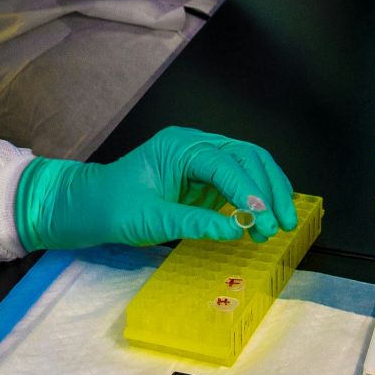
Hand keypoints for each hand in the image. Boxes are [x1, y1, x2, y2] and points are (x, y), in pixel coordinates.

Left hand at [14, 127, 297, 250]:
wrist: (91, 206)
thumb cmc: (114, 208)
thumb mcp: (151, 220)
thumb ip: (193, 222)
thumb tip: (234, 230)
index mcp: (179, 147)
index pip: (223, 163)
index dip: (247, 189)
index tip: (263, 216)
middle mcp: (195, 145)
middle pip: (246, 156)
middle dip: (268, 189)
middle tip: (282, 223)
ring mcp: (202, 157)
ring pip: (249, 164)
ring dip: (268, 192)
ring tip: (279, 224)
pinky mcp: (205, 175)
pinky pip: (240, 178)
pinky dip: (257, 195)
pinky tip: (266, 215)